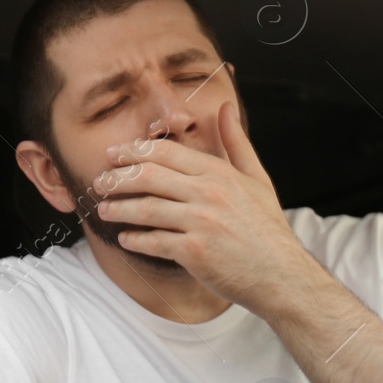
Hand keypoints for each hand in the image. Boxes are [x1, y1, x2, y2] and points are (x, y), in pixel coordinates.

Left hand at [93, 101, 320, 313]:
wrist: (282, 275)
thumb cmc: (268, 228)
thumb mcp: (257, 178)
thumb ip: (236, 142)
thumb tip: (225, 107)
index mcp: (219, 173)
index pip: (166, 153)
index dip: (134, 152)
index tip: (114, 156)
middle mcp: (209, 194)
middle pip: (149, 176)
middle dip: (117, 178)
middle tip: (101, 182)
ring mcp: (201, 223)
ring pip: (146, 209)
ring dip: (119, 209)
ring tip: (105, 210)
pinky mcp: (194, 253)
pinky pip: (153, 242)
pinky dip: (135, 240)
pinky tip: (126, 239)